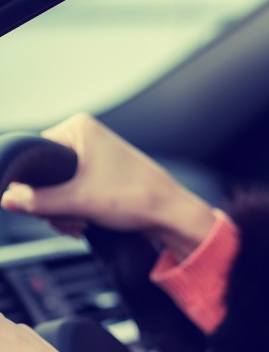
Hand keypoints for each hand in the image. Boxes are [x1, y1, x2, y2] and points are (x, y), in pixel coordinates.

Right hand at [0, 113, 215, 259]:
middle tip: (71, 218)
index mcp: (78, 128)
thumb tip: (7, 198)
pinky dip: (74, 211)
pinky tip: (85, 223)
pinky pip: (71, 192)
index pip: (33, 155)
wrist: (170, 214)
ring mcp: (93, 156)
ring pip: (55, 188)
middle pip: (42, 175)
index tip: (45, 205)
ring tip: (81, 223)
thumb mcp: (78, 201)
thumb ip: (37, 201)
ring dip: (63, 212)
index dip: (34, 185)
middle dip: (52, 204)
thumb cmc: (136, 197)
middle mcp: (85, 136)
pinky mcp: (99, 174)